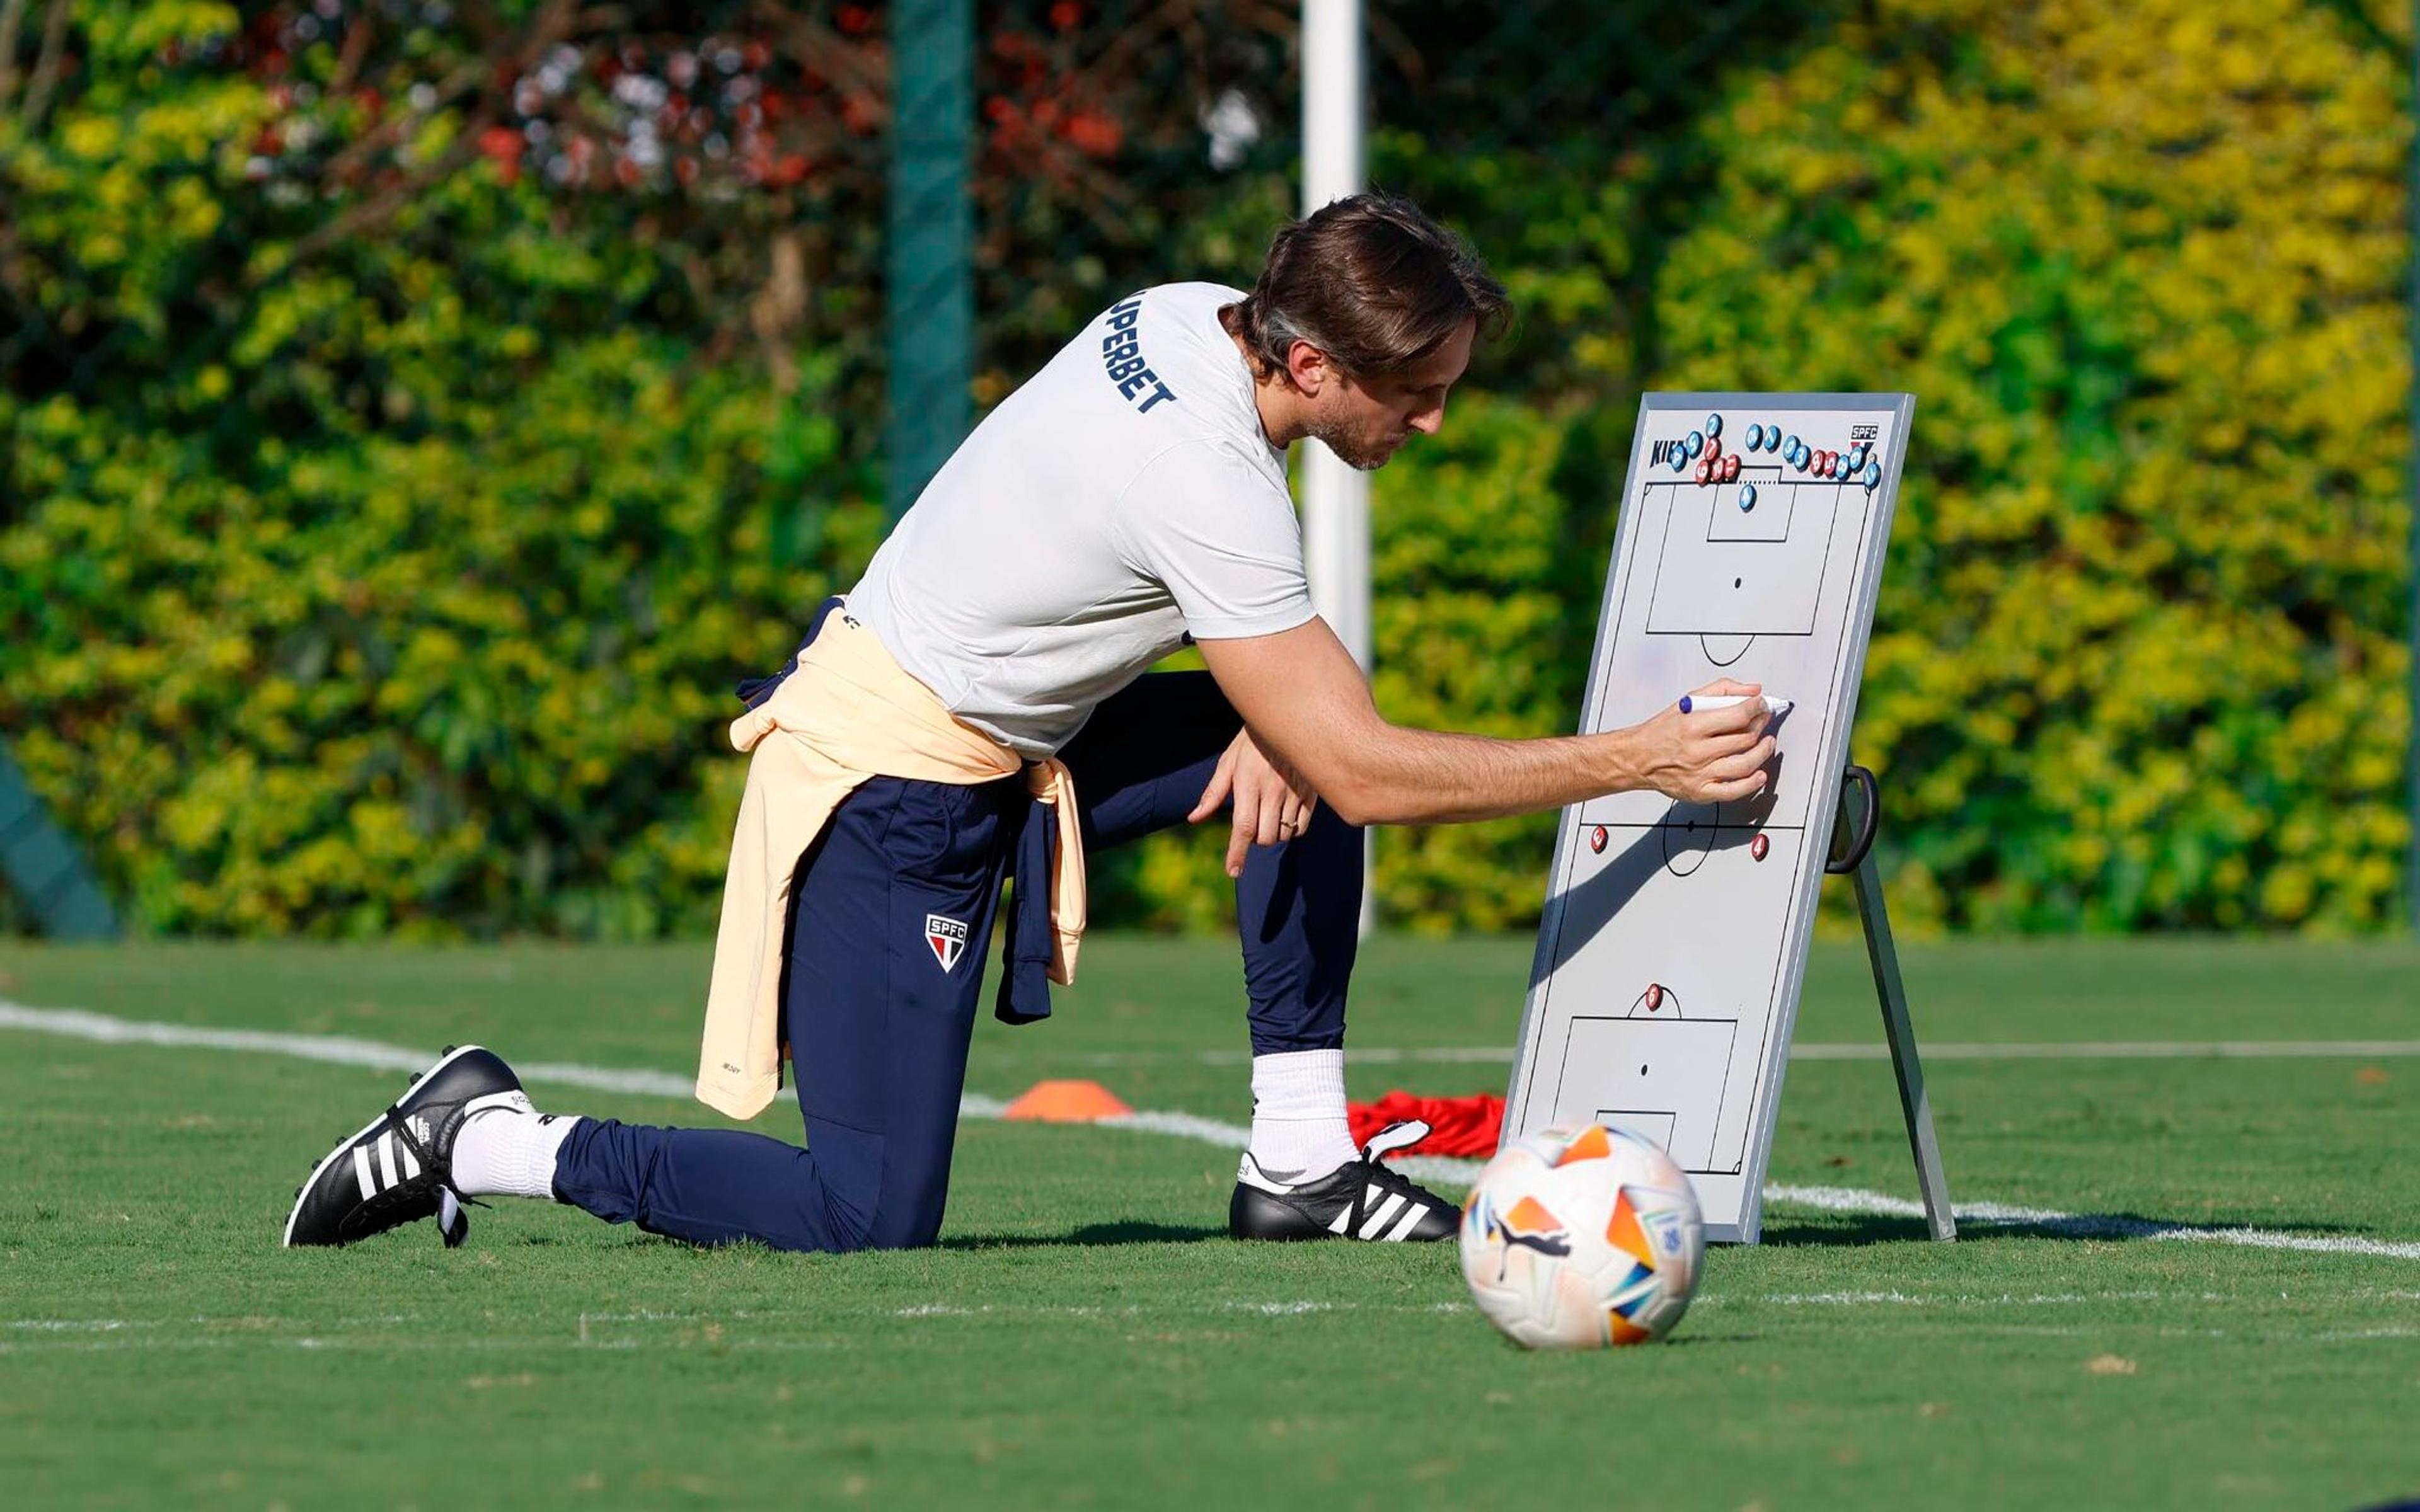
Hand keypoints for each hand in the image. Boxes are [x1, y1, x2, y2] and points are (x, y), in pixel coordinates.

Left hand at [1188, 727, 1320, 877]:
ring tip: (1268, 817)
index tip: (1233, 872)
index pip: (1243, 827)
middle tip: (1252, 824)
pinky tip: (1285, 816)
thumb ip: (1213, 792)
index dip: (1237, 853)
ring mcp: (1294, 792)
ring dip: (1273, 835)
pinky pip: (1302, 827)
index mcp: (1248, 783)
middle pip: (1264, 837)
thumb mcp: (1228, 762)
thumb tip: (1194, 818)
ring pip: (1284, 834)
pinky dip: (1292, 830)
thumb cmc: (1251, 742)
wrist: (1289, 719)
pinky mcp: (1311, 793)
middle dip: (1255, 840)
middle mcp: (1272, 790)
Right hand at [1627, 678, 1776, 803]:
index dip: (1757, 707)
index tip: (1761, 704)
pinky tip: (1759, 774)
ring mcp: (1700, 773)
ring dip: (1763, 752)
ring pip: (1745, 764)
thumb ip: (1721, 691)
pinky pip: (1734, 791)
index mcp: (1693, 725)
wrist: (1638, 758)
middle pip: (1745, 739)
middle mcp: (1697, 751)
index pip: (1738, 715)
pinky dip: (1752, 783)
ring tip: (1767, 744)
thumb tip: (1752, 690)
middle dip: (1761, 726)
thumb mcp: (1687, 701)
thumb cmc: (1662, 731)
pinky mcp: (1701, 792)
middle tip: (1762, 721)